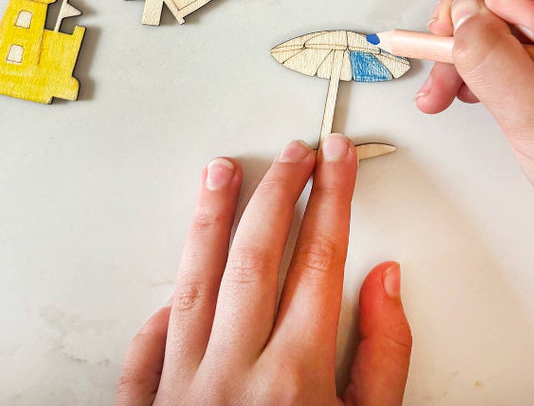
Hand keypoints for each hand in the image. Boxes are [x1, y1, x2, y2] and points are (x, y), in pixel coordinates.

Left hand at [116, 134, 411, 404]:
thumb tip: (385, 281)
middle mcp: (233, 372)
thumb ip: (383, 357)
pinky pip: (148, 348)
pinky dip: (166, 306)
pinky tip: (177, 277)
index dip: (333, 196)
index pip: (320, 256)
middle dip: (281, 190)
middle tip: (295, 152)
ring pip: (197, 279)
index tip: (338, 158)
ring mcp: (181, 389)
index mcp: (295, 376)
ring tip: (223, 170)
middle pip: (259, 253)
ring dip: (213, 217)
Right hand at [416, 0, 533, 298]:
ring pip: (508, 8)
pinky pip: (518, 36)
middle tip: (442, 58)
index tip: (503, 48)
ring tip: (443, 92)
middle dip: (469, 13)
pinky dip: (487, 59)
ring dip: (470, 42)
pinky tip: (465, 93)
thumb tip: (458, 12)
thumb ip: (491, 60)